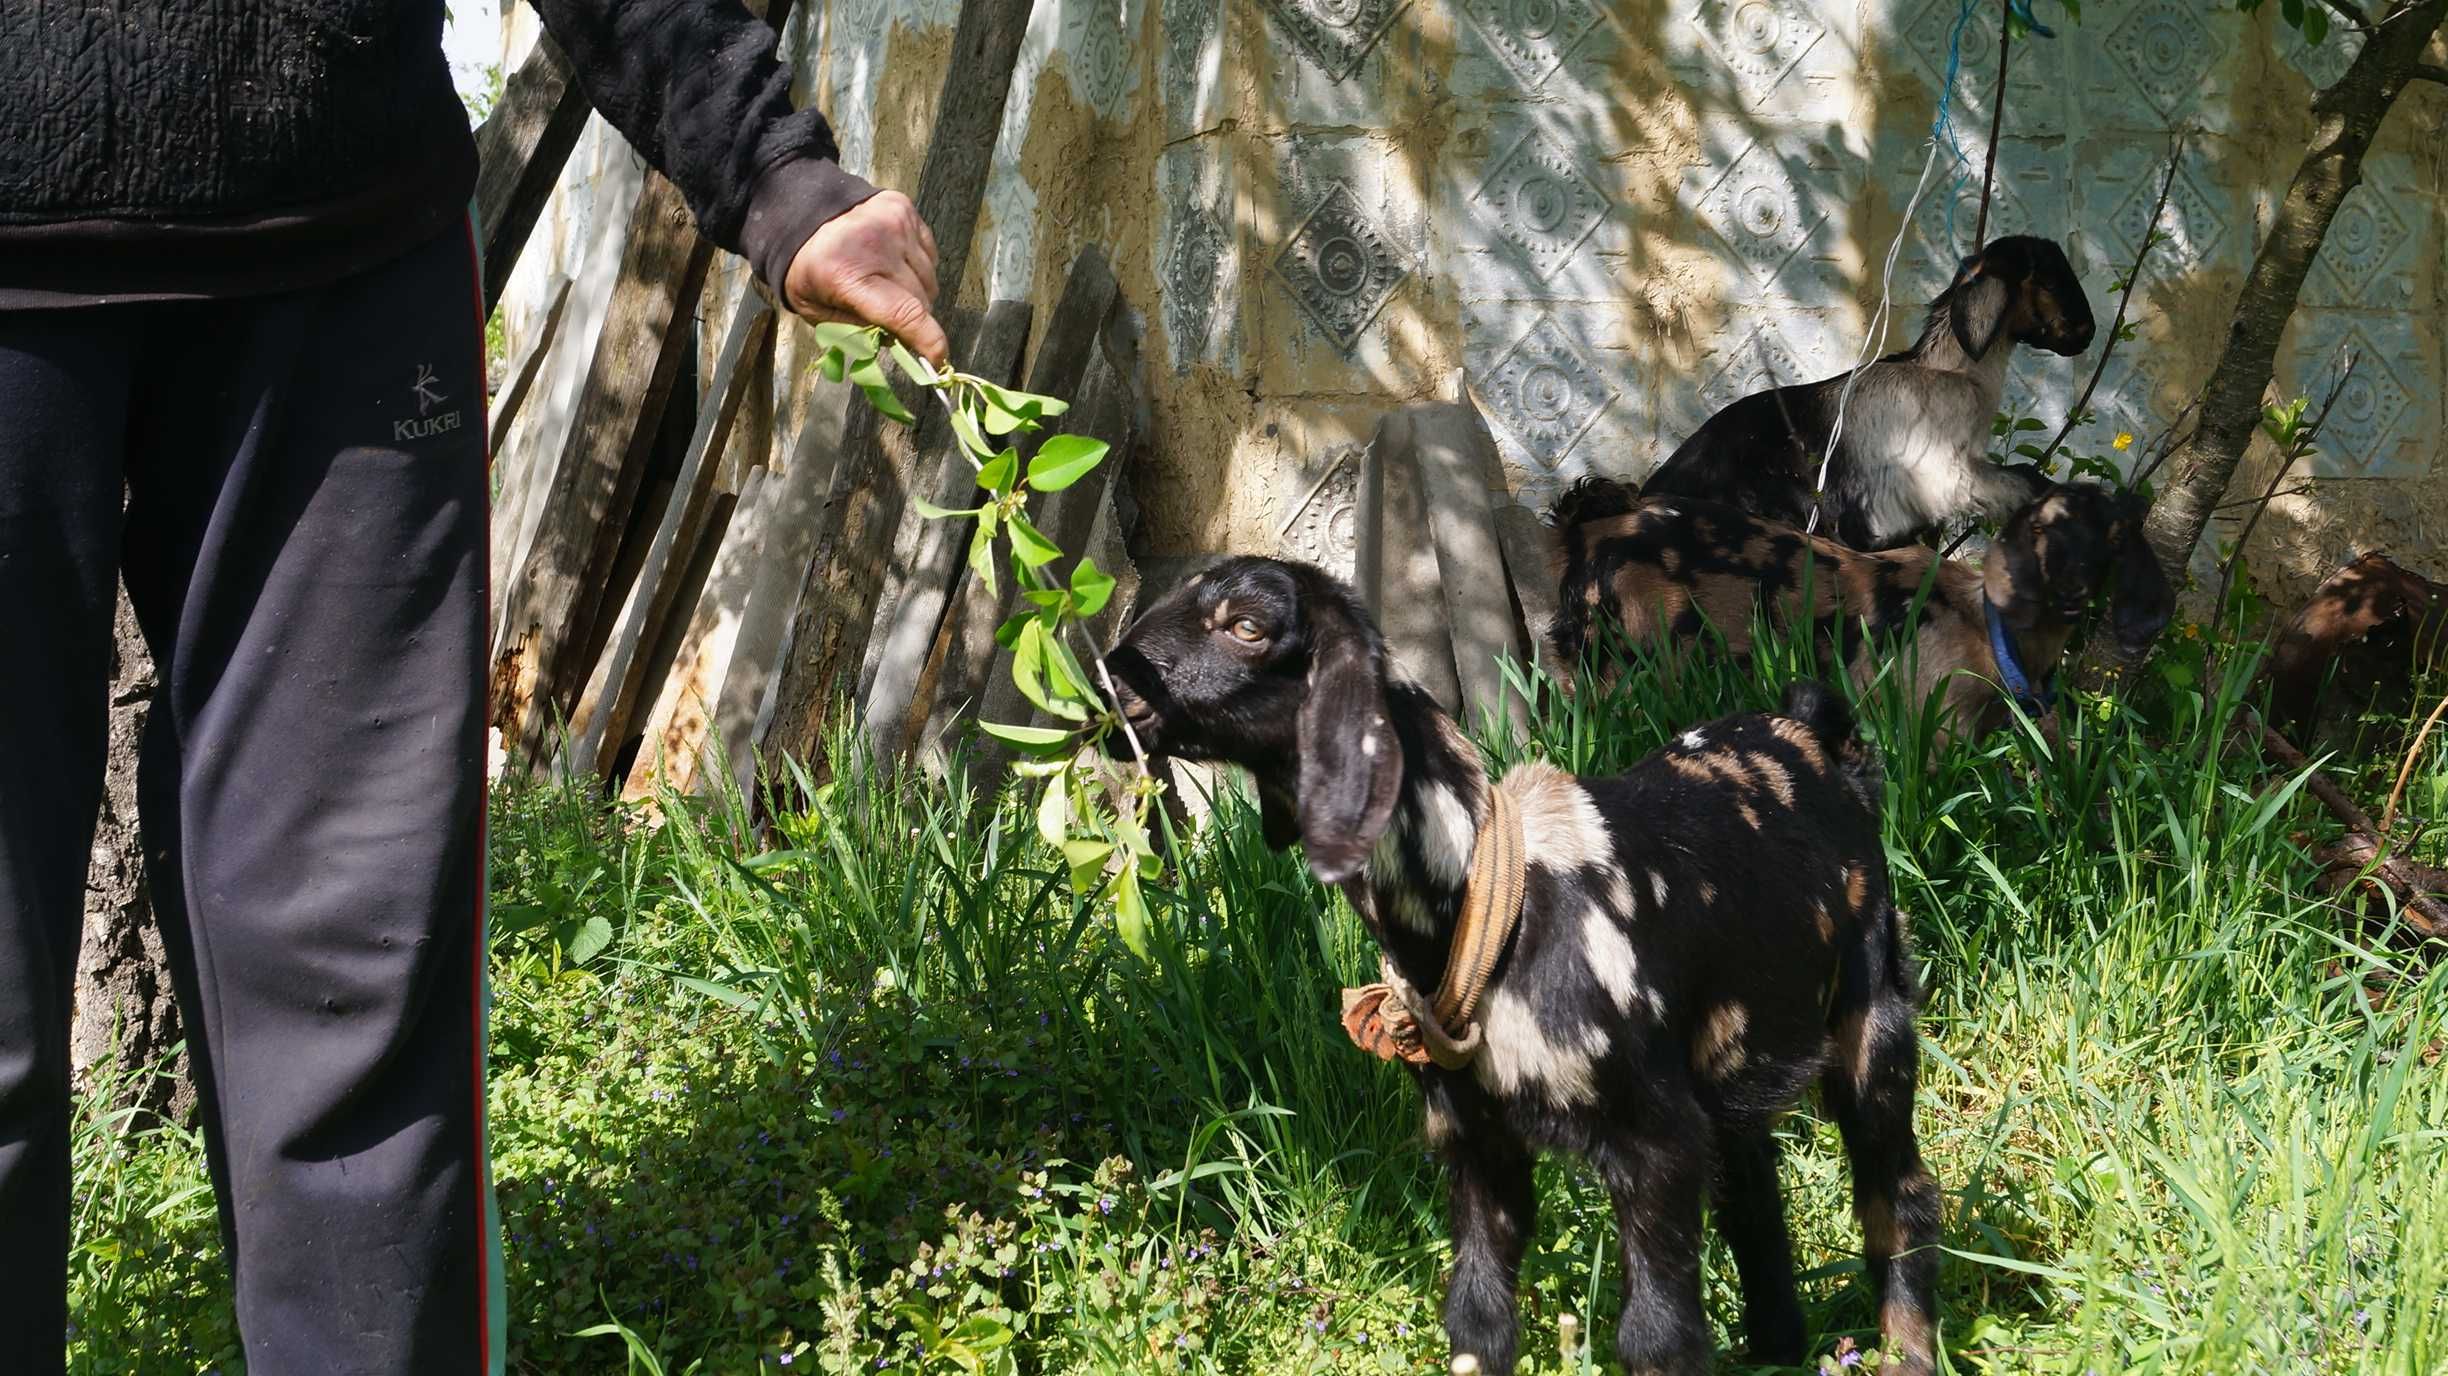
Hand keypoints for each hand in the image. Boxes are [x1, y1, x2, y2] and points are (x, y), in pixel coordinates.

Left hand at [783, 189, 947, 365]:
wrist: (800, 210)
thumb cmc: (807, 269)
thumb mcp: (817, 311)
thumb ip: (857, 332)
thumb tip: (899, 343)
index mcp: (846, 275)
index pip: (904, 314)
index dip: (928, 341)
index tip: (938, 359)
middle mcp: (876, 246)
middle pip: (921, 300)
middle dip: (914, 320)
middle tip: (894, 321)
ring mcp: (895, 224)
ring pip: (929, 279)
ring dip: (917, 293)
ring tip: (890, 287)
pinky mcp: (904, 210)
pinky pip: (929, 254)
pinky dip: (918, 267)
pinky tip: (894, 264)